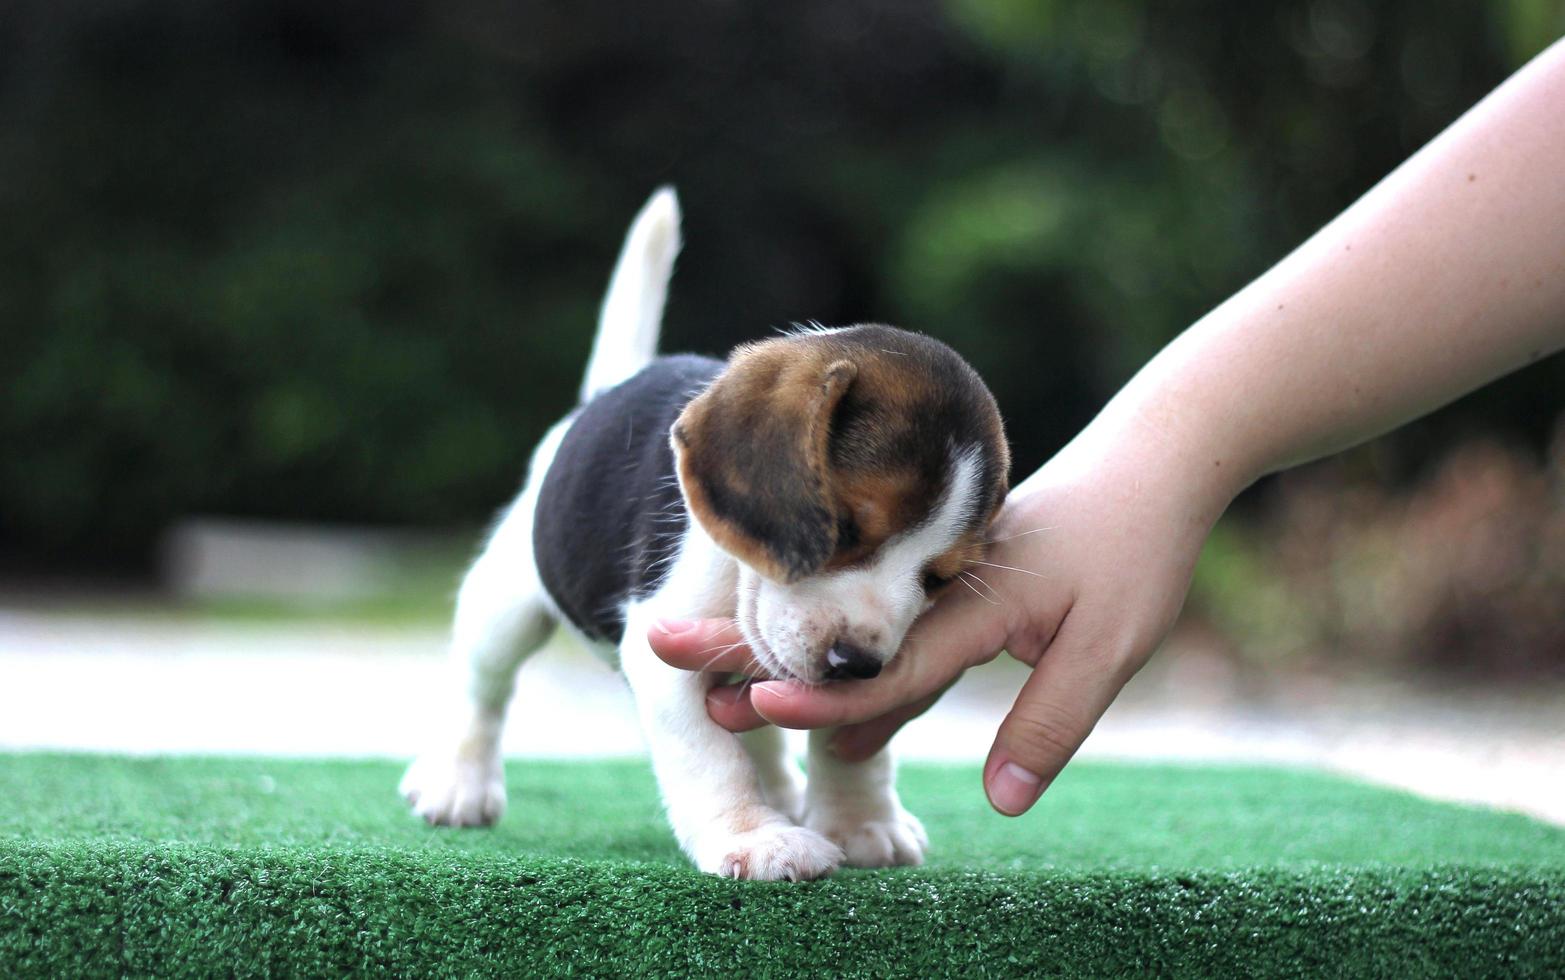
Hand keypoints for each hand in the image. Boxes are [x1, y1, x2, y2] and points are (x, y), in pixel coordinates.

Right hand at [650, 430, 1230, 815]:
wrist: (1151, 460)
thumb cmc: (1138, 548)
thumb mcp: (1111, 644)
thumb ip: (1051, 721)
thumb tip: (1001, 803)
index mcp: (970, 602)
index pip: (882, 665)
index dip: (817, 695)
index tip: (746, 704)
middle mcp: (933, 587)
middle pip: (829, 633)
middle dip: (749, 653)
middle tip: (663, 655)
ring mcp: (932, 581)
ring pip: (848, 636)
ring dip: (779, 658)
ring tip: (710, 683)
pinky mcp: (943, 582)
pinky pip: (885, 633)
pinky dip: (841, 663)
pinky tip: (812, 699)